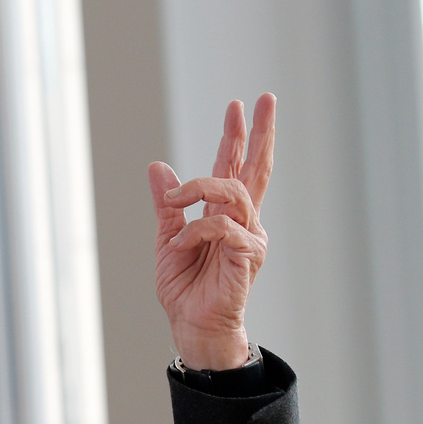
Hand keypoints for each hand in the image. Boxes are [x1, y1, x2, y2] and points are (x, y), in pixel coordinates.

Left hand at [147, 93, 274, 370]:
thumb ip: (167, 205)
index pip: (234, 167)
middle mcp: (243, 221)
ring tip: (175, 199)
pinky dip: (196, 230)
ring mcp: (249, 237)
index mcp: (224, 214)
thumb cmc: (185, 287)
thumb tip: (157, 166)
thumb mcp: (166, 237)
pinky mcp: (248, 256)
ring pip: (233, 192)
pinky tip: (181, 245)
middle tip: (264, 100)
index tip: (239, 105)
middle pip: (256, 169)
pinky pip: (224, 227)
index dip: (236, 137)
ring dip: (200, 188)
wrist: (191, 323)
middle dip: (259, 133)